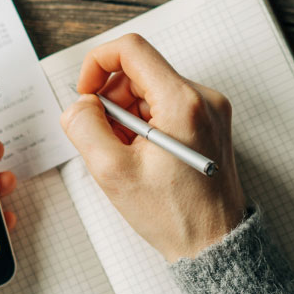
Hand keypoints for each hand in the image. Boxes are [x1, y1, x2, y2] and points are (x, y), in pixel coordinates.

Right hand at [60, 34, 245, 262]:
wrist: (214, 244)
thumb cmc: (174, 215)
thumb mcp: (112, 172)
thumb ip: (84, 127)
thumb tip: (79, 105)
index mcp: (182, 102)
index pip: (131, 49)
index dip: (97, 64)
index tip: (85, 94)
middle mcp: (202, 98)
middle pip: (140, 71)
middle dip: (111, 99)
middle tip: (103, 138)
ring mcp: (210, 110)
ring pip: (150, 89)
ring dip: (126, 114)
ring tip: (124, 154)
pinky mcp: (209, 123)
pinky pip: (166, 106)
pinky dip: (144, 124)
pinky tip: (141, 156)